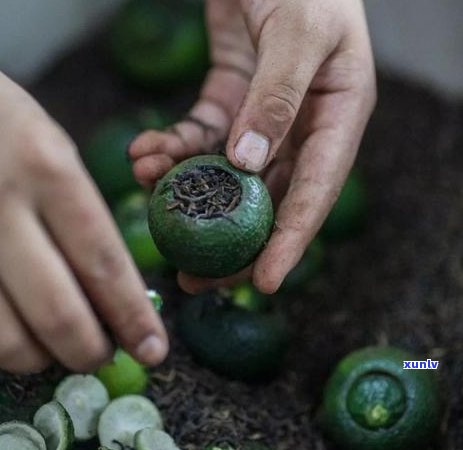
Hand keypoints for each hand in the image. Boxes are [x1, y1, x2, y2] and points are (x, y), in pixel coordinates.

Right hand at [0, 73, 167, 373]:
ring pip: (7, 338)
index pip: (103, 262)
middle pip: (58, 312)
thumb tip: (112, 292)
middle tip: (106, 355)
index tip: (155, 349)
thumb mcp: (56, 152)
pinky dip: (5, 344)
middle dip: (91, 351)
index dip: (133, 316)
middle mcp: (1, 206)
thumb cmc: (6, 127)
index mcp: (50, 170)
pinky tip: (20, 328)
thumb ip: (82, 220)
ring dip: (44, 357)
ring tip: (61, 343)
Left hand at [129, 0, 375, 293]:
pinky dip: (172, 148)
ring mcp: (263, 120)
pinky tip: (145, 152)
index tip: (265, 283)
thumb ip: (278, 98)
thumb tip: (248, 164)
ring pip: (227, 175)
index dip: (291, 242)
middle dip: (230, 241)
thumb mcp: (299, 33)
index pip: (315, 192)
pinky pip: (200, 137)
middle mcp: (303, 128)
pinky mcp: (229, 104)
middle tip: (195, 277)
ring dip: (186, 189)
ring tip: (148, 191)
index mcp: (337, 118)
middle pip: (268, 201)